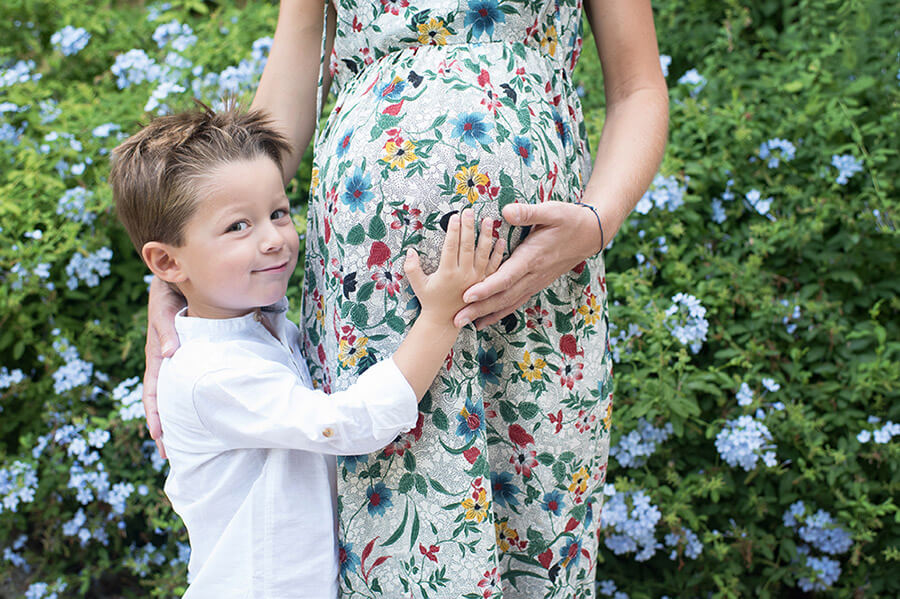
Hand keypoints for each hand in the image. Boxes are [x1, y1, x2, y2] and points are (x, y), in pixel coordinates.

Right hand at [143, 276, 185, 458]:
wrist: (180, 277)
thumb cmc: (169, 291)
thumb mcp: (165, 307)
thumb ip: (167, 328)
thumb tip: (169, 355)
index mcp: (158, 353)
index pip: (154, 390)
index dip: (155, 414)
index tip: (159, 436)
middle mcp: (168, 360)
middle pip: (165, 399)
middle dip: (166, 425)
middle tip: (172, 452)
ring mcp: (179, 357)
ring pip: (179, 391)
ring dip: (181, 415)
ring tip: (190, 439)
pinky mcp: (193, 351)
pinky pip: (194, 377)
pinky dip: (196, 395)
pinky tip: (209, 409)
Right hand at [404, 208, 503, 327]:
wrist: (445, 321)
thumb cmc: (430, 301)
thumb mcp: (417, 285)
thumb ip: (411, 268)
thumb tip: (410, 251)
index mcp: (447, 273)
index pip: (451, 246)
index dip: (453, 230)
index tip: (455, 216)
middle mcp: (464, 275)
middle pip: (468, 246)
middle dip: (469, 226)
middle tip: (470, 210)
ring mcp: (477, 279)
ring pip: (483, 253)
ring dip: (486, 235)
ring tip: (488, 220)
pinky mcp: (485, 284)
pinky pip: (494, 266)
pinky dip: (498, 253)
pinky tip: (500, 240)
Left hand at [453, 201, 602, 328]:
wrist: (590, 234)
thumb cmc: (569, 219)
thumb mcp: (551, 210)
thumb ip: (528, 212)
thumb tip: (506, 211)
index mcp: (532, 257)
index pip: (506, 277)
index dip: (486, 288)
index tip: (467, 296)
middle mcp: (532, 274)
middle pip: (502, 296)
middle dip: (479, 309)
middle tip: (457, 319)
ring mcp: (535, 282)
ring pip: (508, 303)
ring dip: (486, 315)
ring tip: (465, 324)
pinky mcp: (535, 284)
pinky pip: (515, 302)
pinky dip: (499, 313)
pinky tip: (485, 320)